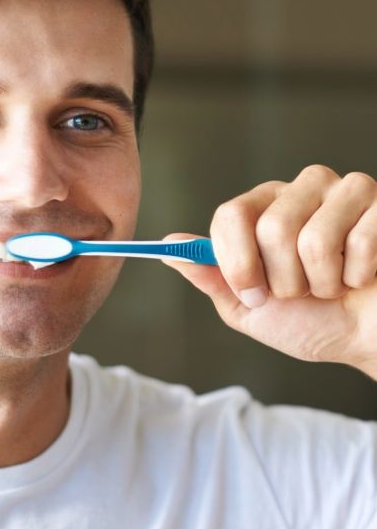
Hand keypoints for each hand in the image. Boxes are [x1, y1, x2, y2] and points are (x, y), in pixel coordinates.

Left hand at [162, 166, 376, 376]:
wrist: (366, 339)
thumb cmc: (311, 321)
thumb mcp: (249, 308)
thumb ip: (212, 277)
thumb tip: (170, 247)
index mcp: (262, 208)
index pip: (231, 214)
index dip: (238, 262)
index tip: (253, 293)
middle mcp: (299, 189)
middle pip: (272, 229)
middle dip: (286, 281)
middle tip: (302, 291)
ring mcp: (342, 191)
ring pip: (314, 239)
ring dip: (323, 282)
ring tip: (333, 284)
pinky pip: (360, 242)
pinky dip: (358, 276)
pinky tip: (361, 276)